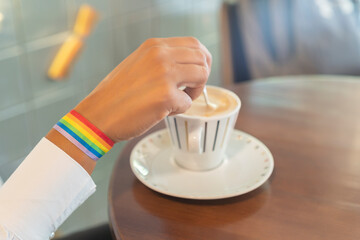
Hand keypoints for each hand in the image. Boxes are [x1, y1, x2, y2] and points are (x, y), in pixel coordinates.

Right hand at [75, 37, 211, 141]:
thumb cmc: (117, 94)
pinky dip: (179, 110)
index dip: (202, 60)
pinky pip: (188, 102)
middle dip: (203, 76)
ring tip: (180, 99)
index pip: (194, 44)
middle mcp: (160, 55)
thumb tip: (188, 66)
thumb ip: (162, 60)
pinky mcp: (165, 95)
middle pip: (202, 58)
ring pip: (202, 75)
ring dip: (196, 91)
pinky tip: (163, 111)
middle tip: (191, 89)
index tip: (197, 74)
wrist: (98, 115)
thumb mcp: (139, 64)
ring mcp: (164, 74)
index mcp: (154, 46)